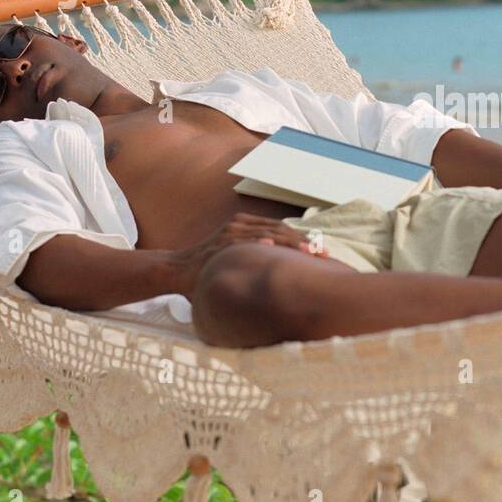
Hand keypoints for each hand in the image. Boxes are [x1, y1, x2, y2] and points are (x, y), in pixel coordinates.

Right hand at [168, 214, 327, 296]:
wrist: (177, 270)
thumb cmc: (211, 268)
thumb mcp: (238, 261)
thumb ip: (258, 262)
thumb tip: (285, 277)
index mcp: (248, 226)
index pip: (283, 231)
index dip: (304, 240)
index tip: (324, 253)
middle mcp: (241, 224)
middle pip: (280, 230)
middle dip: (304, 242)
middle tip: (324, 254)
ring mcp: (230, 231)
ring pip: (267, 233)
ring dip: (289, 242)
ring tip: (308, 251)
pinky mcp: (220, 243)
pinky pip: (242, 241)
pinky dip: (257, 242)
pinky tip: (272, 248)